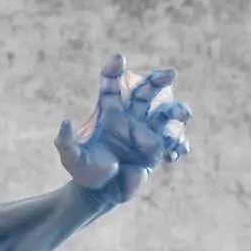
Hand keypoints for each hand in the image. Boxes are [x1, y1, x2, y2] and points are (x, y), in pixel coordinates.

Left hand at [54, 53, 191, 204]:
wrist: (100, 193)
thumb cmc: (84, 172)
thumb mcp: (71, 157)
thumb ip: (65, 140)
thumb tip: (65, 121)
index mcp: (108, 114)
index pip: (111, 87)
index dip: (114, 71)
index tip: (118, 58)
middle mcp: (129, 119)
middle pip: (145, 92)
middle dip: (158, 80)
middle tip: (171, 73)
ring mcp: (146, 133)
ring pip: (166, 114)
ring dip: (177, 110)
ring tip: (184, 115)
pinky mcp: (157, 151)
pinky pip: (174, 143)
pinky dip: (179, 144)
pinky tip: (177, 152)